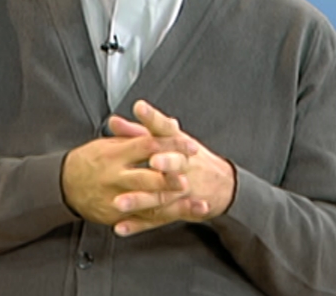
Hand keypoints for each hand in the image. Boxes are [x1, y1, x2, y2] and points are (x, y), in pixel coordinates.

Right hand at [61, 131, 197, 225]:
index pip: (148, 146)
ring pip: (145, 199)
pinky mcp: (113, 214)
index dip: (171, 145)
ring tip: (185, 195)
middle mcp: (113, 175)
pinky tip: (174, 212)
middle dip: (170, 176)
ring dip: (167, 197)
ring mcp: (113, 196)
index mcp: (114, 153)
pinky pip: (138, 217)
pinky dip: (158, 216)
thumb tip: (162, 123)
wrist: (64, 184)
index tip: (190, 146)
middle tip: (189, 174)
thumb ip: (136, 136)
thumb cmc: (89, 160)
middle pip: (147, 175)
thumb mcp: (109, 142)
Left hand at [107, 100, 236, 235]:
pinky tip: (121, 227)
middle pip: (175, 162)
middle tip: (151, 162)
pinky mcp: (176, 211)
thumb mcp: (169, 139)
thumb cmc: (189, 157)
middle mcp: (184, 166)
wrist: (222, 185)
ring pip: (161, 195)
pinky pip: (156, 219)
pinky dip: (138, 225)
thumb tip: (113, 121)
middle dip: (164, 162)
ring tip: (120, 203)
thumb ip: (139, 131)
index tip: (140, 107)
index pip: (166, 127)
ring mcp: (182, 191)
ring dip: (141, 200)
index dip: (153, 117)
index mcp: (179, 144)